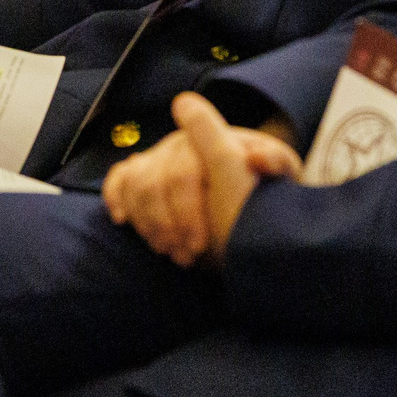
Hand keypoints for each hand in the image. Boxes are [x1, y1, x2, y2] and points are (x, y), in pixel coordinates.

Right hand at [102, 94, 299, 267]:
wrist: (247, 204)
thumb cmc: (263, 190)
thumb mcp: (279, 177)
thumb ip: (274, 162)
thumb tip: (254, 156)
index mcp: (213, 140)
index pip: (186, 167)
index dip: (186, 208)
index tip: (197, 244)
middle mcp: (180, 145)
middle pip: (159, 183)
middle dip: (172, 225)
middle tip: (191, 256)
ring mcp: (160, 158)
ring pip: (137, 186)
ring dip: (149, 224)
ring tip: (172, 252)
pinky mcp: (143, 175)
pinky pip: (120, 180)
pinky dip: (117, 198)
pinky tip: (124, 221)